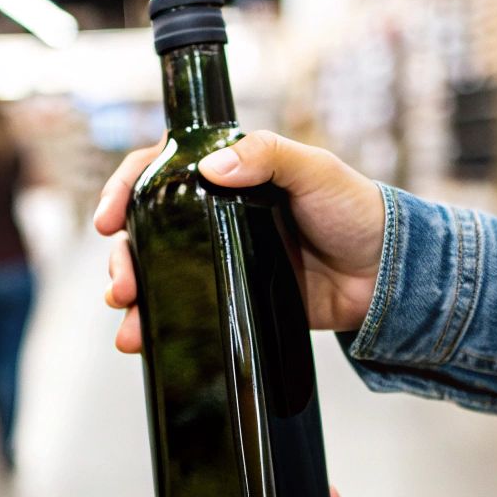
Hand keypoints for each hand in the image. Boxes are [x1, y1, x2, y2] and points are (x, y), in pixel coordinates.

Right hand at [94, 131, 385, 353]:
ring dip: (131, 292)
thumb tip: (214, 167)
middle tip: (121, 283)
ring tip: (126, 314)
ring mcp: (218, 258)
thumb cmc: (357, 212)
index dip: (125, 190)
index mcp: (228, 174)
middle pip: (145, 228)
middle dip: (123, 257)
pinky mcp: (230, 297)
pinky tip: (141, 339)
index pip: (159, 171)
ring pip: (155, 271)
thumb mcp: (316, 170)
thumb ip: (268, 156)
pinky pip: (183, 309)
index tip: (108, 219)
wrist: (387, 277)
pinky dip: (156, 324)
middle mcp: (212, 214)